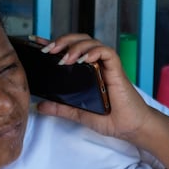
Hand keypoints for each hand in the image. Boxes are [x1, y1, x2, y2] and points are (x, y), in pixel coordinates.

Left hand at [34, 33, 152, 140]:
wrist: (131, 128)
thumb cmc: (112, 118)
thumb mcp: (79, 113)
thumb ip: (61, 107)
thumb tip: (40, 105)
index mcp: (87, 71)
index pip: (69, 50)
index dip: (54, 42)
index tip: (37, 42)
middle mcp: (96, 64)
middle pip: (80, 40)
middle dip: (63, 41)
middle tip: (48, 50)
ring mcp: (107, 66)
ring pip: (92, 42)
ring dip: (76, 46)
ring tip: (65, 58)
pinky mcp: (117, 70)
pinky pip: (107, 52)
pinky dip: (94, 52)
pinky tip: (85, 59)